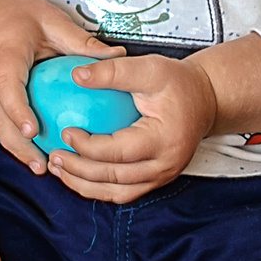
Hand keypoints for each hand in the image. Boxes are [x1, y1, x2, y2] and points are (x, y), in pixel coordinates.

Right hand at [0, 0, 115, 173]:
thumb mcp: (52, 20)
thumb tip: (118, 57)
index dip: (17, 109)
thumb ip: (81, 42)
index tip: (33, 131)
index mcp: (3, 49)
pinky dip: (5, 136)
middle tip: (41, 164)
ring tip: (38, 164)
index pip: (6, 83)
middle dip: (16, 143)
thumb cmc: (18, 15)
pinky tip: (27, 149)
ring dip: (11, 146)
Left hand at [44, 55, 216, 204]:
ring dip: (85, 185)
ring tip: (59, 169)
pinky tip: (77, 175)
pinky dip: (98, 188)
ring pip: (117, 192)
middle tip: (53, 156)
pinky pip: (124, 192)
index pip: (118, 151)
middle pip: (114, 178)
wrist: (206, 100)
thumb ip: (114, 72)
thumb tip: (77, 75)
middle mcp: (165, 166)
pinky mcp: (157, 180)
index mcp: (164, 140)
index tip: (66, 131)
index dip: (88, 147)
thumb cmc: (178, 83)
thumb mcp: (150, 68)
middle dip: (79, 171)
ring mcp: (162, 177)